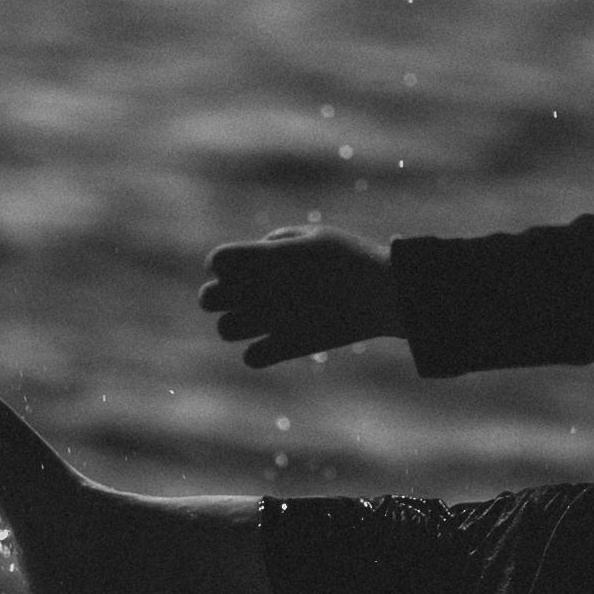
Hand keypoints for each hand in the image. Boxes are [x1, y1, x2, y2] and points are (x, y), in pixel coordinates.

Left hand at [198, 227, 402, 366]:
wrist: (386, 291)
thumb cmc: (352, 257)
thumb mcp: (314, 236)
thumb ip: (277, 241)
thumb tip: (256, 255)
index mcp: (267, 257)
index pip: (216, 261)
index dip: (222, 262)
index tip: (241, 264)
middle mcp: (263, 289)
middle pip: (207, 299)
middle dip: (219, 295)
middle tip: (241, 294)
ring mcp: (275, 320)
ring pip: (225, 330)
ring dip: (235, 324)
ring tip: (257, 317)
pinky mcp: (290, 347)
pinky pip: (251, 358)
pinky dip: (259, 351)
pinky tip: (275, 339)